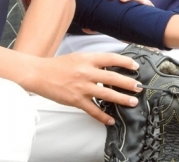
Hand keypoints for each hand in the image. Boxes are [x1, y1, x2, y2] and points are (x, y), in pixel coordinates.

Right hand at [27, 52, 141, 124]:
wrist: (39, 74)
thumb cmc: (57, 65)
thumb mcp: (77, 57)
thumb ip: (92, 61)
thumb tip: (108, 66)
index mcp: (87, 59)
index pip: (110, 59)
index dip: (125, 62)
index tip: (135, 67)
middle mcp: (86, 72)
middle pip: (113, 77)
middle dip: (128, 83)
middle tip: (139, 87)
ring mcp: (82, 87)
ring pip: (107, 94)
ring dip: (122, 99)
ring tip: (132, 102)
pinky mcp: (76, 100)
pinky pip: (93, 110)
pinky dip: (103, 116)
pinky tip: (110, 120)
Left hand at [81, 0, 153, 34]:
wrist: (142, 30)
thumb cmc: (124, 23)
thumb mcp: (110, 22)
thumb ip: (99, 23)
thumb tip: (85, 28)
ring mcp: (140, 4)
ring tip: (121, 0)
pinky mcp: (148, 11)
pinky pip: (148, 5)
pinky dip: (146, 4)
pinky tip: (144, 5)